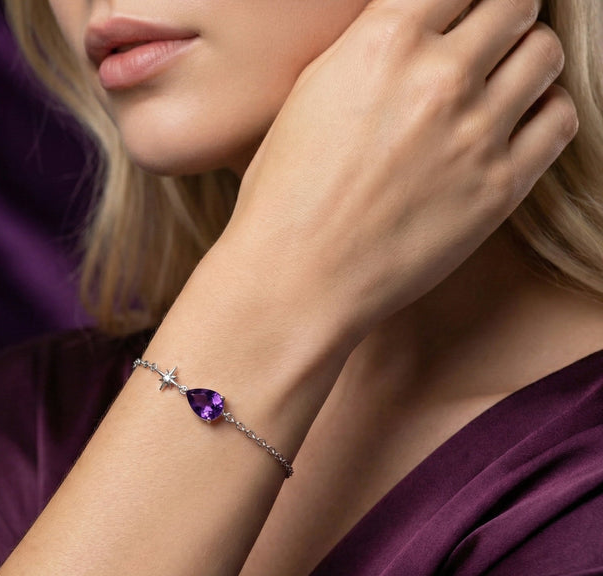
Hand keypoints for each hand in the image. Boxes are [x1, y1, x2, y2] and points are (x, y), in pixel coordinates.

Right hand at [221, 0, 576, 343]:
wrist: (295, 279)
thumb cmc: (285, 197)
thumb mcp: (311, 97)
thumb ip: (372, 50)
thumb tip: (414, 30)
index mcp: (383, 43)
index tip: (460, 13)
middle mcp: (439, 78)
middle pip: (515, 3)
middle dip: (500, 17)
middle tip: (483, 44)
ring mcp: (476, 134)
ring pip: (545, 54)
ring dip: (526, 59)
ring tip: (499, 85)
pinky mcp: (499, 189)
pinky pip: (559, 119)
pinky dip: (544, 112)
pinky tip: (513, 127)